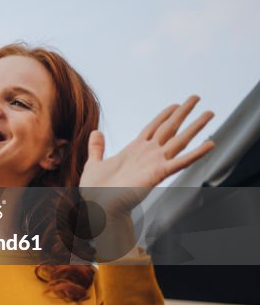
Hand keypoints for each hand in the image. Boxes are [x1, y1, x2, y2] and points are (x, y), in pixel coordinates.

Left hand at [79, 96, 215, 212]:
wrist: (98, 207)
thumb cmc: (96, 190)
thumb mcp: (94, 163)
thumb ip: (97, 148)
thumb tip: (96, 133)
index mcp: (134, 150)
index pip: (153, 127)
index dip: (164, 115)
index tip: (175, 104)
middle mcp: (148, 154)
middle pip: (169, 128)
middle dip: (183, 113)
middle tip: (196, 98)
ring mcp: (155, 163)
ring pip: (180, 140)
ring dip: (195, 127)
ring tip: (209, 113)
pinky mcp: (158, 173)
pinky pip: (181, 162)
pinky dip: (196, 153)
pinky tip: (210, 144)